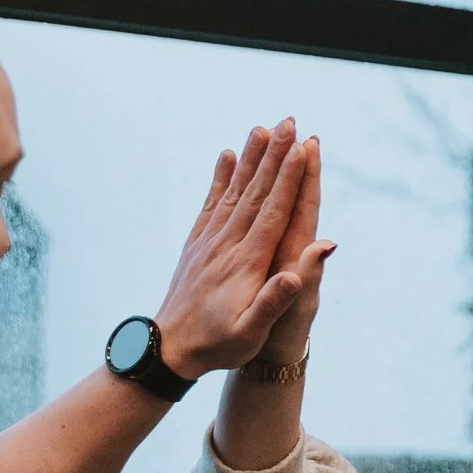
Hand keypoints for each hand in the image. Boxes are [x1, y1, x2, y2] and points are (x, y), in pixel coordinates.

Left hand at [155, 120, 330, 379]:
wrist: (169, 349)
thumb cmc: (217, 346)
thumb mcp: (250, 333)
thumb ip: (274, 301)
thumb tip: (296, 275)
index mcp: (246, 262)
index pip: (273, 211)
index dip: (290, 178)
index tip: (303, 148)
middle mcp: (227, 244)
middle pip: (256, 191)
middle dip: (275, 156)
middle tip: (290, 122)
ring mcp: (210, 241)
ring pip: (234, 191)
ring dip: (250, 159)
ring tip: (263, 129)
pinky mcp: (197, 245)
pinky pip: (211, 204)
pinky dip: (221, 178)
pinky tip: (226, 156)